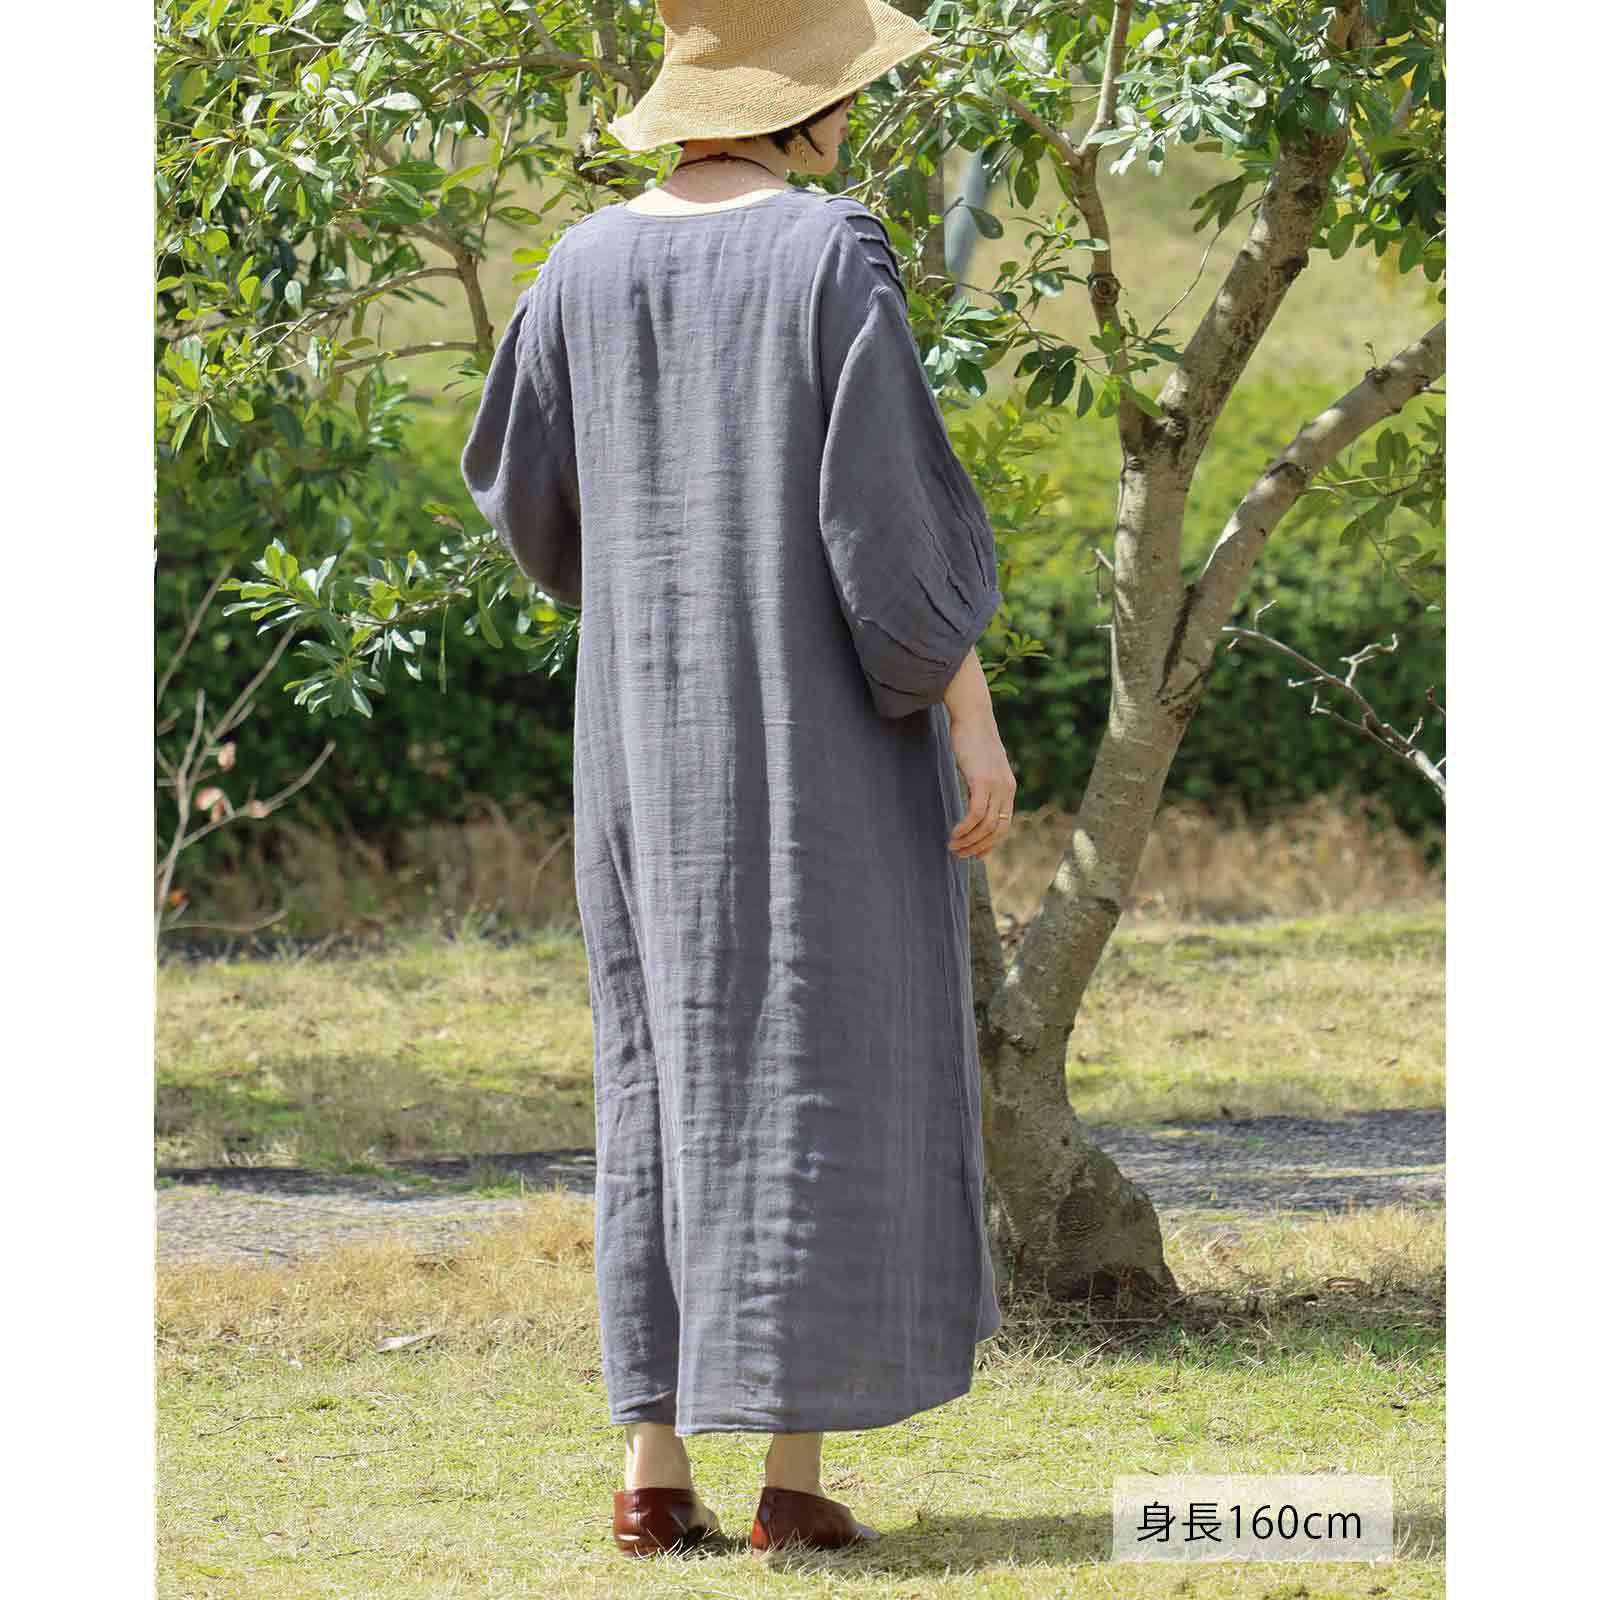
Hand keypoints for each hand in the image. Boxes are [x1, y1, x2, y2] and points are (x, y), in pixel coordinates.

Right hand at [947, 712, 1015, 859]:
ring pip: (986, 826)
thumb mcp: (982, 765)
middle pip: (997, 830)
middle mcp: (1006, 789)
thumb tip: (976, 793)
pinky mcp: (983, 781)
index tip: (975, 853)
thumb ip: (984, 782)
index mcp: (1008, 788)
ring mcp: (996, 786)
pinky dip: (965, 828)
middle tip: (960, 854)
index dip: (990, 844)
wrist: (973, 716)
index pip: (1004, 825)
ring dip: (969, 841)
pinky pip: (976, 814)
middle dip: (978, 847)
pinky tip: (954, 832)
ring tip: (953, 846)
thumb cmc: (973, 739)